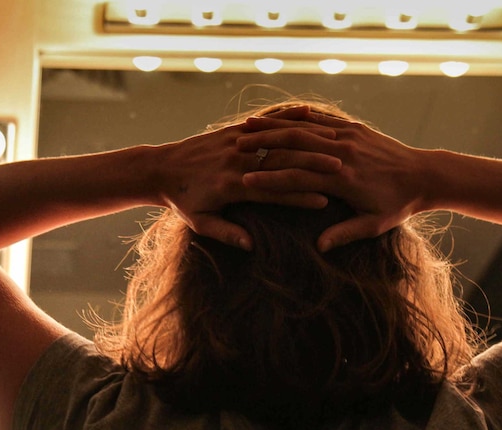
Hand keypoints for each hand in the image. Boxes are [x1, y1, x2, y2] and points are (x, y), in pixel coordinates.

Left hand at [153, 109, 341, 249]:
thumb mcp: (200, 222)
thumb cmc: (182, 200)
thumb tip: (251, 245)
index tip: (324, 202)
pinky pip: (265, 121)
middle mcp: (236, 160)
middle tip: (341, 169)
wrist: (160, 167)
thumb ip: (226, 233)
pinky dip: (286, 116)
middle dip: (312, 165)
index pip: (273, 192)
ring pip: (277, 139)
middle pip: (281, 162)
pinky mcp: (233, 129)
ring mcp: (235, 141)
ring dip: (307, 140)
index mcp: (232, 186)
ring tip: (335, 143)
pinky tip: (309, 113)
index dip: (299, 197)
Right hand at [239, 112, 430, 251]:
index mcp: (344, 179)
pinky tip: (275, 117)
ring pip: (304, 127)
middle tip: (232, 148)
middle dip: (262, 146)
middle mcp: (344, 153)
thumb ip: (345, 233)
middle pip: (295, 146)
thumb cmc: (398, 205)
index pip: (298, 177)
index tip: (243, 183)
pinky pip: (319, 118)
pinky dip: (295, 117)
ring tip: (244, 127)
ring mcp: (349, 136)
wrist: (424, 174)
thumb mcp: (374, 224)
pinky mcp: (353, 127)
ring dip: (273, 127)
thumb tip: (318, 246)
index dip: (269, 180)